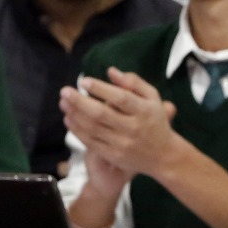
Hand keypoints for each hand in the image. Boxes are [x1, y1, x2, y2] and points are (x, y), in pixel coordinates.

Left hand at [60, 67, 177, 178]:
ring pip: (92, 128)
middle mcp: (133, 128)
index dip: (100, 89)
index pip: (120, 98)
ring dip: (74, 115)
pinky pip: (90, 142)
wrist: (164, 156)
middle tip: (65, 91)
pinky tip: (69, 119)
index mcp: (144, 111)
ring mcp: (123, 144)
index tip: (84, 81)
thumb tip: (110, 71)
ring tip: (63, 102)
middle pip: (101, 114)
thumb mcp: (152, 98)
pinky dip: (77, 130)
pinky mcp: (114, 155)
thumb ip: (133, 82)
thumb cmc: (154, 120)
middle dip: (79, 101)